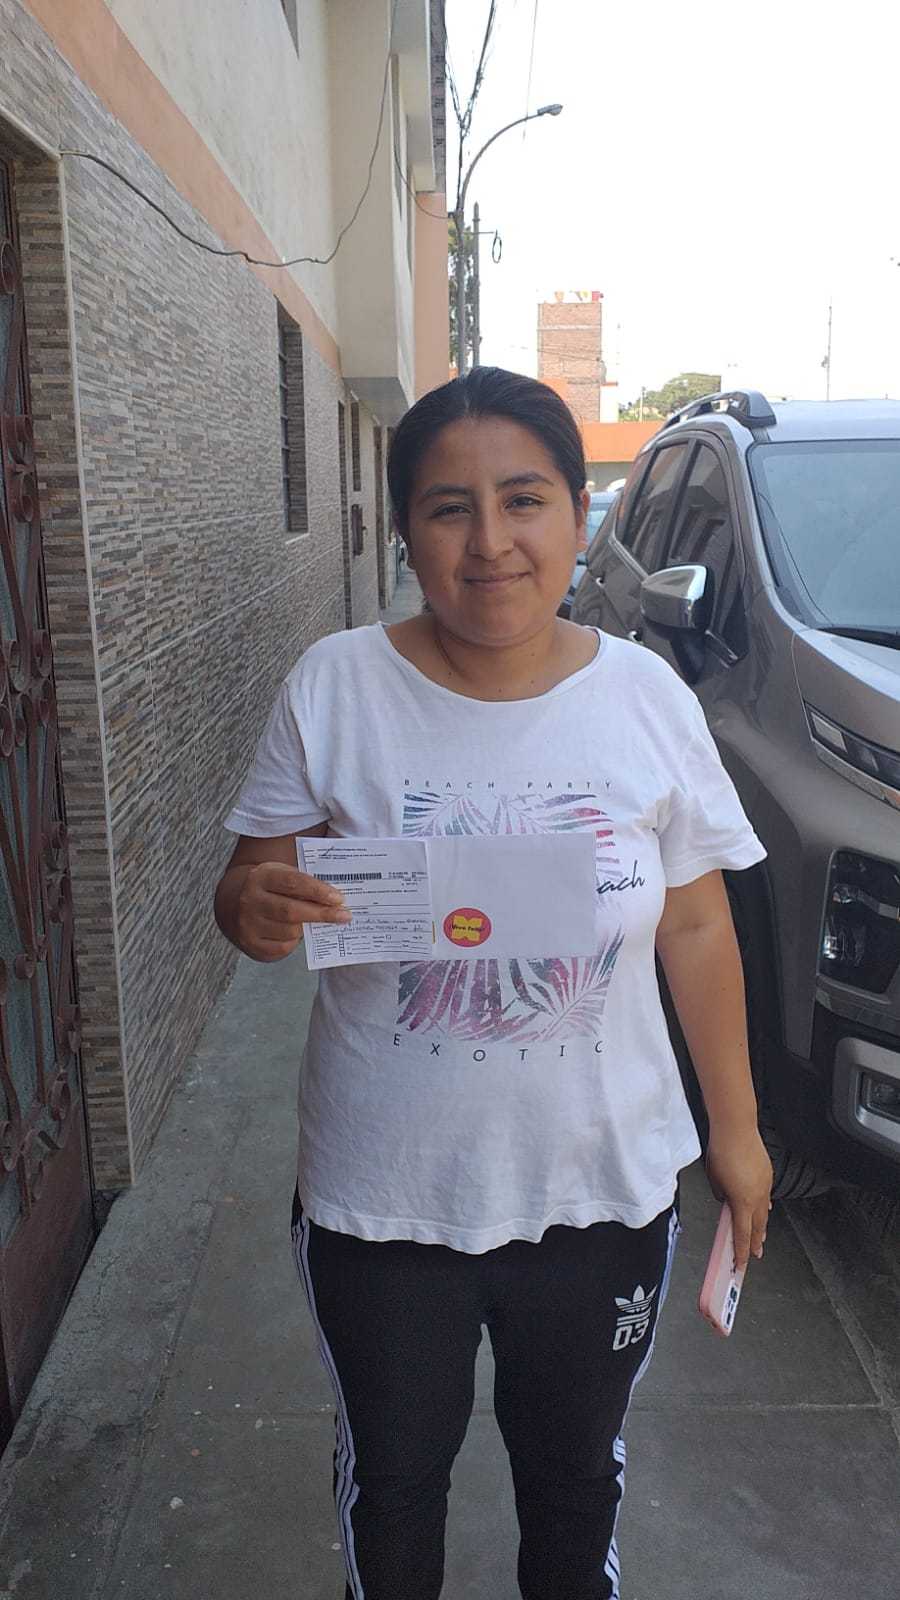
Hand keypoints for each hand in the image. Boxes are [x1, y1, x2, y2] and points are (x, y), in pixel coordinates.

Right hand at [236, 863, 350, 961]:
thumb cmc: (268, 888)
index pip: (293, 883)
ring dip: (307, 928)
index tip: (339, 898)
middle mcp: (250, 900)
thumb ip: (303, 883)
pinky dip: (294, 941)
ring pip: (290, 931)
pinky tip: (296, 933)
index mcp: (260, 877)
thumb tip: (335, 899)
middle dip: (321, 914)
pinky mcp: (251, 944)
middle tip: (344, 916)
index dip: (317, 891)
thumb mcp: (280, 875)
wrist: (232, 904)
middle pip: (291, 911)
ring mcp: (248, 924)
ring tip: (313, 922)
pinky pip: (283, 947)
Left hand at [705, 1126, 772, 1270]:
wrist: (737, 1128)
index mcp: (742, 1202)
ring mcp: (765, 1185)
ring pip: (764, 1213)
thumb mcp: (714, 1179)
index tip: (741, 1263)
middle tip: (755, 1255)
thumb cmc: (723, 1151)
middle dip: (755, 1243)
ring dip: (761, 1226)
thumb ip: (721, 1195)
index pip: (742, 1234)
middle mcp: (757, 1197)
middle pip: (757, 1227)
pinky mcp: (767, 1174)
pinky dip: (764, 1207)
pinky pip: (766, 1197)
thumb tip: (726, 1199)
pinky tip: (764, 1209)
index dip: (742, 1252)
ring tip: (760, 1238)